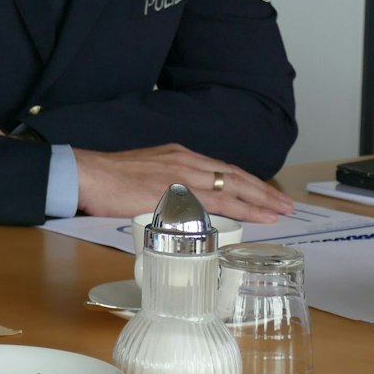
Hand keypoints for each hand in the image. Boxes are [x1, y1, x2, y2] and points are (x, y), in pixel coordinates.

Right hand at [74, 144, 294, 222]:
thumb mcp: (143, 173)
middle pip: (234, 176)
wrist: (86, 175)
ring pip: (231, 187)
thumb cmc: (106, 178)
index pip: (222, 168)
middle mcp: (184, 161)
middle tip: (287, 205)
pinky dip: (240, 209)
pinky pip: (215, 202)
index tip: (266, 193)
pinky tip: (254, 217)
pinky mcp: (177, 193)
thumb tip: (176, 204)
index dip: (247, 182)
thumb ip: (164, 184)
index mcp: (178, 156)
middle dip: (263, 191)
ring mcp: (181, 176)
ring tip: (280, 212)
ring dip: (260, 200)